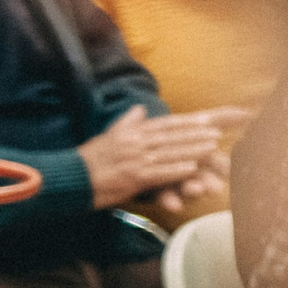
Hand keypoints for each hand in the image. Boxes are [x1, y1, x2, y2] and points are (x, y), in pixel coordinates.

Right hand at [79, 105, 249, 209]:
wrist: (70, 178)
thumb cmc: (90, 159)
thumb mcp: (108, 136)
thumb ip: (127, 122)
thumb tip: (140, 109)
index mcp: (131, 132)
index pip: (165, 124)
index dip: (187, 122)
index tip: (208, 120)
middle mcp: (134, 142)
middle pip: (171, 136)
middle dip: (196, 134)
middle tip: (217, 132)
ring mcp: (134, 159)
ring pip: (168, 152)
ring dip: (191, 149)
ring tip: (212, 147)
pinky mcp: (132, 177)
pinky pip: (158, 172)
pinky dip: (175, 170)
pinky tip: (191, 168)